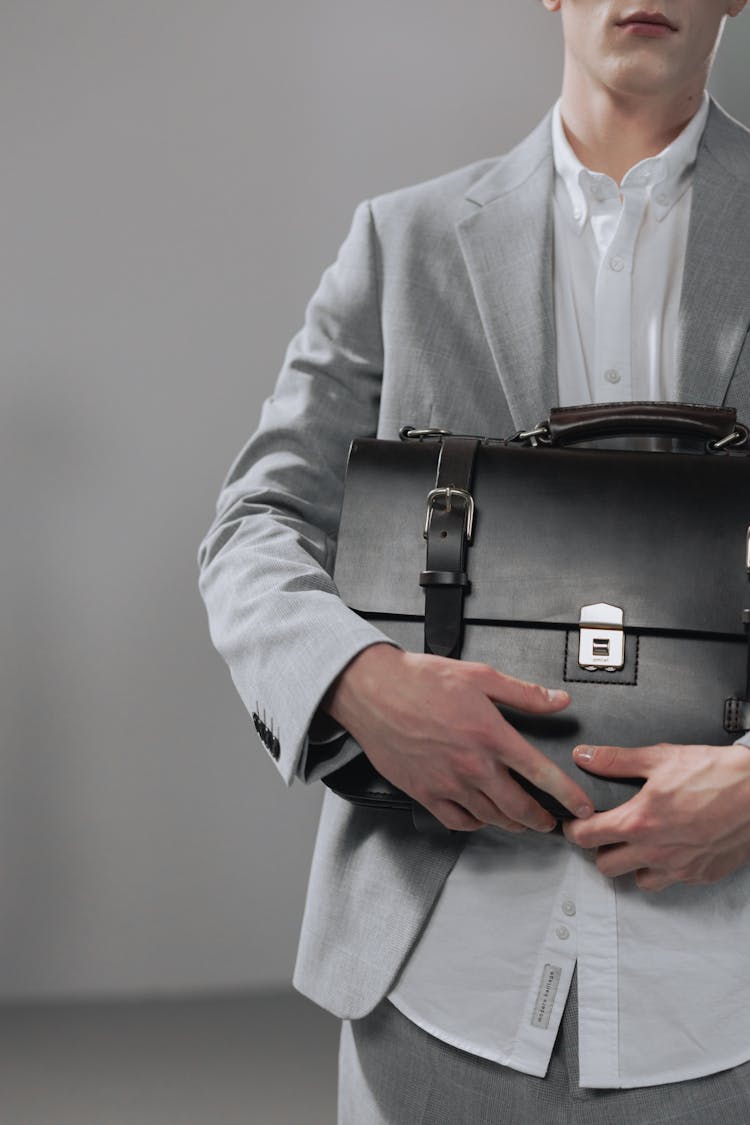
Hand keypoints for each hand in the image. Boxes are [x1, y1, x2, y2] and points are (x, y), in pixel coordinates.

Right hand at [325, 644, 593, 831]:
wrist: (373, 691)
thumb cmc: (420, 680)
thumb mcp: (479, 675)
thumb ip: (523, 693)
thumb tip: (557, 701)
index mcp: (490, 735)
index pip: (541, 773)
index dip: (567, 794)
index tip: (580, 806)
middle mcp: (472, 764)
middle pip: (518, 807)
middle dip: (540, 819)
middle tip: (550, 821)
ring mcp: (447, 782)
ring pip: (490, 818)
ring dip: (511, 823)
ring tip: (520, 821)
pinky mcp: (424, 792)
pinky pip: (457, 821)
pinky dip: (474, 823)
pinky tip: (480, 816)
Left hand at [563, 742, 749, 889]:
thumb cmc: (717, 775)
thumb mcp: (661, 758)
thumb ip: (616, 760)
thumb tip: (585, 756)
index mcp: (639, 822)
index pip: (586, 837)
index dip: (574, 828)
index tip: (576, 822)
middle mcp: (656, 851)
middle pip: (605, 866)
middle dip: (599, 849)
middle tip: (605, 831)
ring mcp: (679, 868)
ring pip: (636, 880)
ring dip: (631, 863)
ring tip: (637, 842)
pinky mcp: (700, 875)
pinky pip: (669, 881)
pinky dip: (662, 869)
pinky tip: (668, 847)